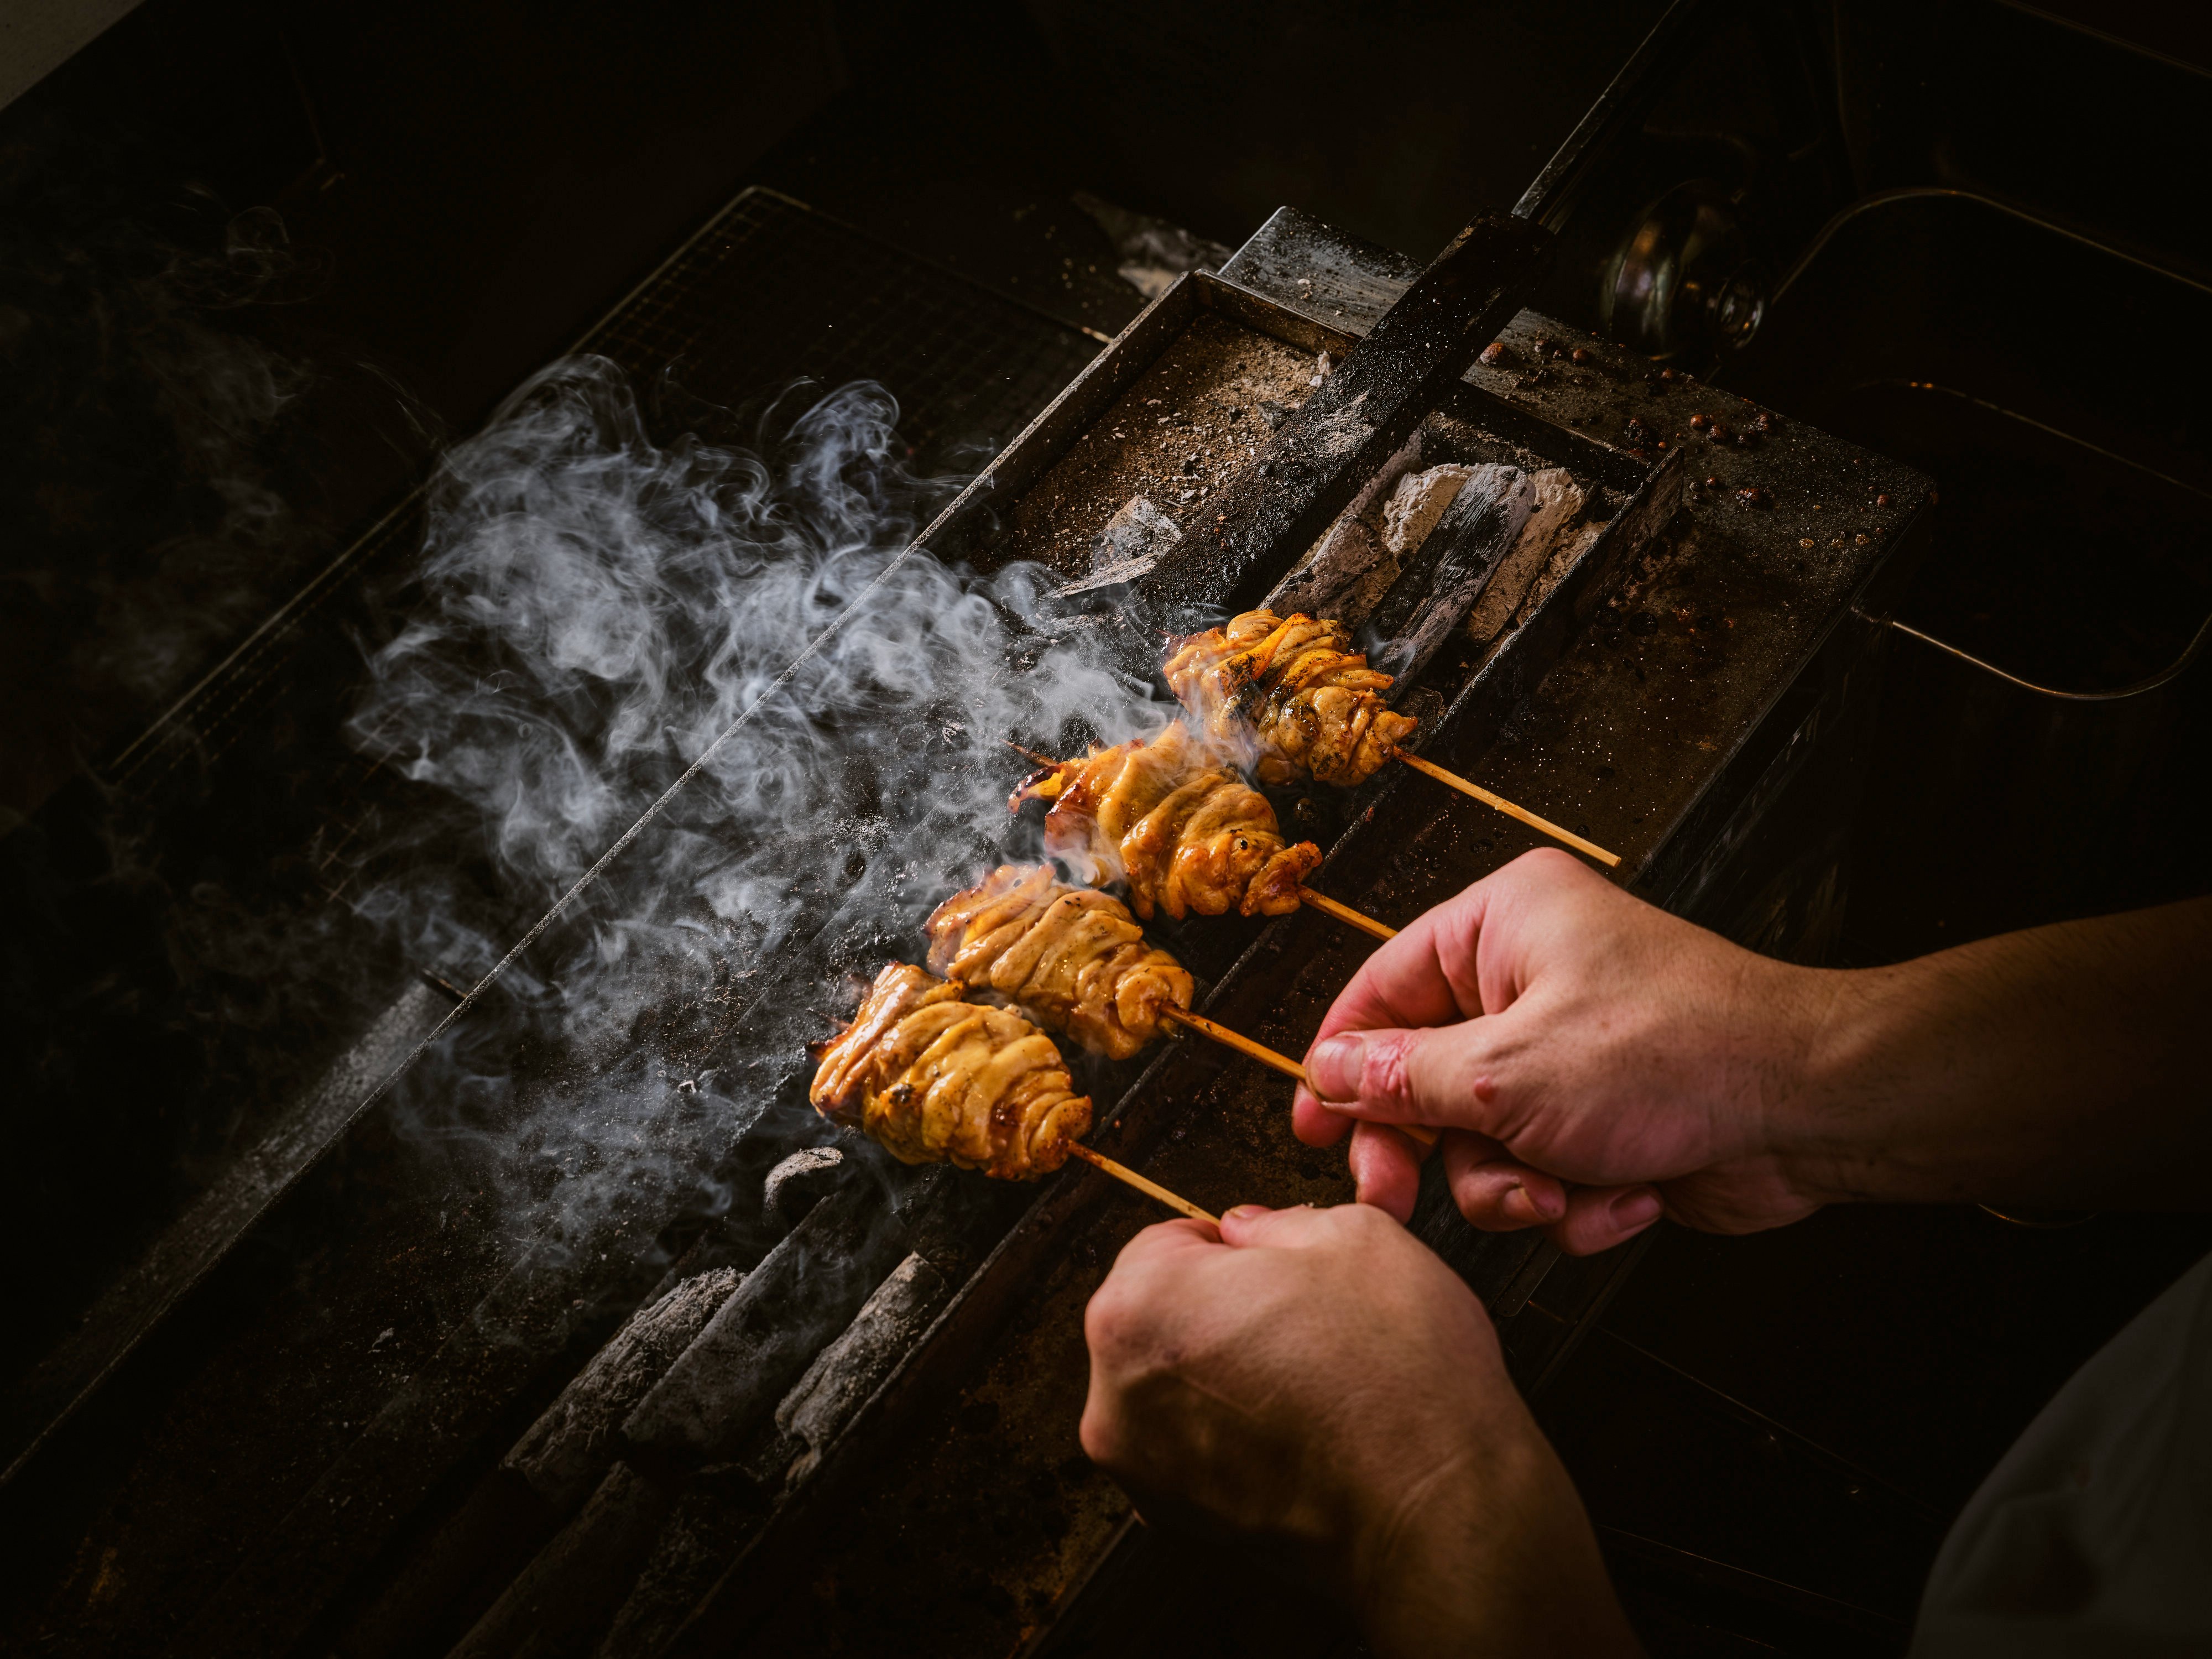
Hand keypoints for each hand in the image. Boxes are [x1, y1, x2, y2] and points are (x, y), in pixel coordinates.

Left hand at [1080, 1203, 1637, 1657]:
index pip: (1165, 1242)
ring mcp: (1141, 1469)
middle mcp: (1114, 1396)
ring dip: (1227, 1376)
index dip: (1234, 1248)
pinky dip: (1235, 1437)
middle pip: (1160, 1318)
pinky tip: (1301, 1434)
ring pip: (1177, 1387)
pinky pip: (1195, 1449)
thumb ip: (1274, 1221)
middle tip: (1303, 1325)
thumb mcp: (1352, 1235)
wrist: (1439, 1513)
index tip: (1282, 1272)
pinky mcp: (1176, 1523)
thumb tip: (1247, 1229)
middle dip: (1221, 1311)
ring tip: (1308, 1383)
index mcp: (1138, 1308)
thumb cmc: (1397, 1376)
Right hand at [1294, 848, 1833, 1252]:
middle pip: (1424, 1077)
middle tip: (1400, 1199)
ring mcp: (1569, 1050)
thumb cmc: (1678, 1056)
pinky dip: (1575, 1200)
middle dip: (1433, 1150)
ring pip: (1481, 1142)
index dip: (1340, 1065)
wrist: (1811, 1110)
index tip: (1313, 1130)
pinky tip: (1623, 1197)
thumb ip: (1403, 1080)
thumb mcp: (1507, 1074)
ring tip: (1563, 1191)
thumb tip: (1329, 1074)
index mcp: (1502, 926)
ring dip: (1514, 1185)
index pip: (1380, 988)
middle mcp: (1531, 978)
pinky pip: (1544, 1170)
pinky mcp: (1605, 1116)